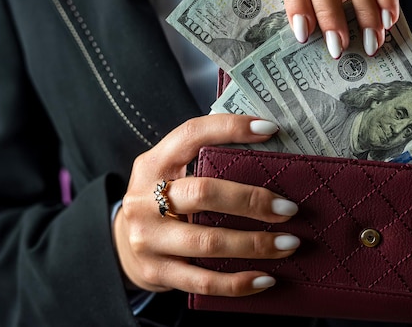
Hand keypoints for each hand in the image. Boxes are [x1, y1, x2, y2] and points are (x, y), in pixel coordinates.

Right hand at [113, 114, 299, 295]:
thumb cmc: (163, 201)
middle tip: (289, 208)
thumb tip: (268, 155)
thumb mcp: (172, 173)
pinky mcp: (155, 272)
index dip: (231, 128)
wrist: (122, 244)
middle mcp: (144, 198)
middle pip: (204, 193)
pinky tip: (266, 279)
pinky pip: (203, 281)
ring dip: (255, 244)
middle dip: (252, 200)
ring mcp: (148, 238)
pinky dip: (238, 283)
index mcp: (153, 163)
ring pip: (208, 241)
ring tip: (289, 243)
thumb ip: (205, 162)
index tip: (270, 129)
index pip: (192, 135)